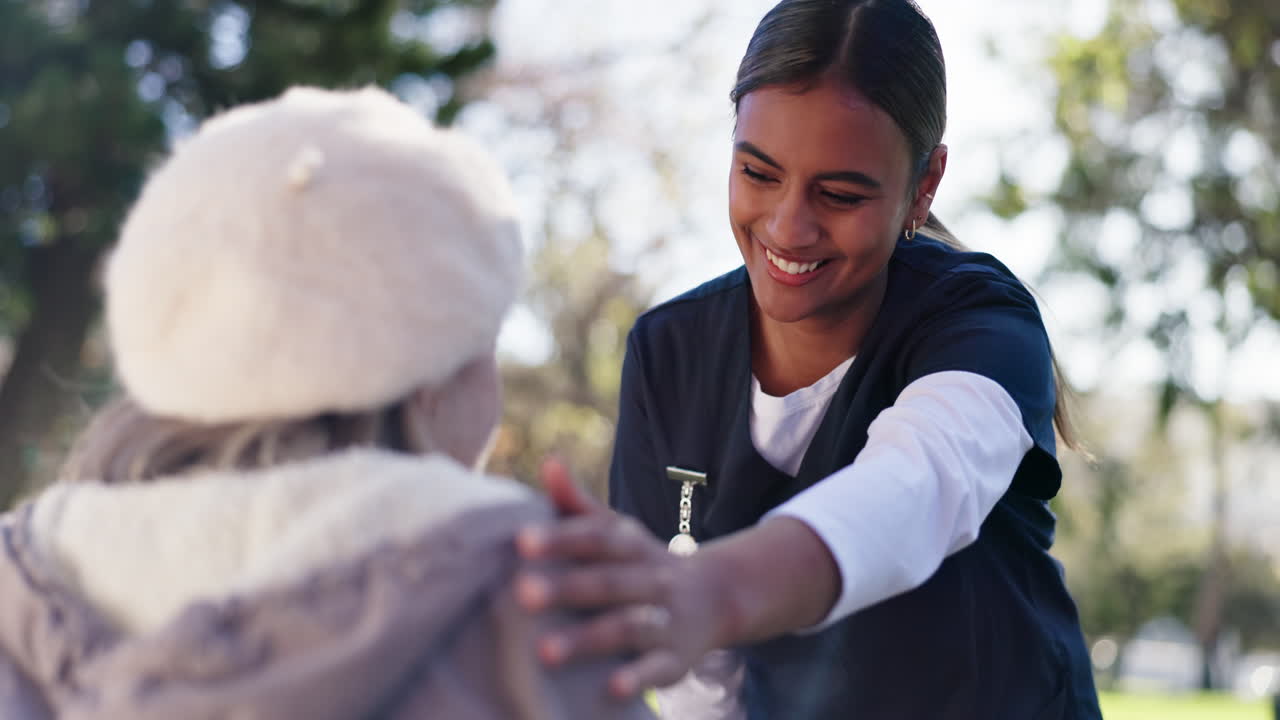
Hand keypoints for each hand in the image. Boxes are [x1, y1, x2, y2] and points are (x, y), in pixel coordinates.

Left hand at [514, 458, 725, 698]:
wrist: (715, 598)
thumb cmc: (640, 563)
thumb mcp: (617, 533)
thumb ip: (578, 504)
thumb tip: (549, 462)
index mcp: (632, 546)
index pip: (597, 537)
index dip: (562, 537)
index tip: (521, 541)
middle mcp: (652, 580)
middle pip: (609, 582)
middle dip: (567, 588)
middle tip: (523, 593)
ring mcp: (666, 620)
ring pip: (628, 627)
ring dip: (588, 639)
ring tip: (543, 652)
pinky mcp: (675, 660)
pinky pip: (658, 670)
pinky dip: (637, 678)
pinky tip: (610, 688)